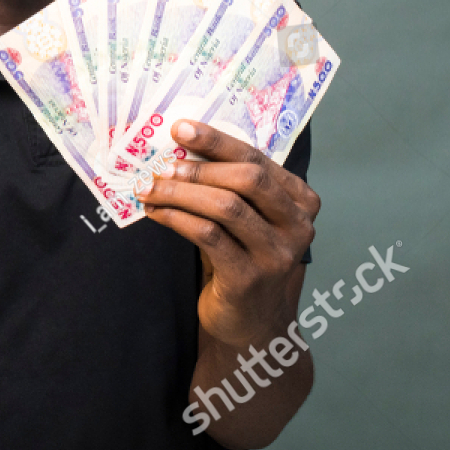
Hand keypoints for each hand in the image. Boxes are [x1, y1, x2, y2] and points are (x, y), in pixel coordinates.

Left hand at [137, 121, 319, 347]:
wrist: (249, 321)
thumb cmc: (241, 257)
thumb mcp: (245, 218)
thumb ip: (229, 186)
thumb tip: (179, 148)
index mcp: (300, 201)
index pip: (258, 159)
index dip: (217, 141)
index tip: (180, 128)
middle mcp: (297, 226)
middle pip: (248, 179)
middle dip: (198, 167)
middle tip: (160, 164)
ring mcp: (277, 254)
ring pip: (226, 207)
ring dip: (180, 193)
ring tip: (149, 187)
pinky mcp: (250, 278)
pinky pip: (209, 237)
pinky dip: (177, 219)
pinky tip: (156, 212)